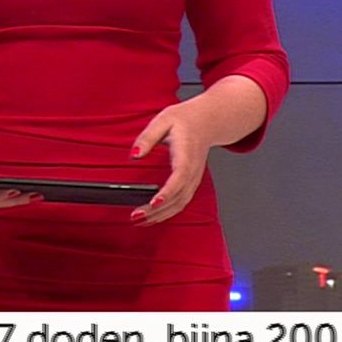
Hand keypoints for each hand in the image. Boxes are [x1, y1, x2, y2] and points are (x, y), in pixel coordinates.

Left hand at [126, 102, 212, 226]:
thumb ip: (147, 137)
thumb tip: (134, 155)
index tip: (155, 202)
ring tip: (140, 221)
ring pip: (180, 203)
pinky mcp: (191, 183)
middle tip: (136, 216)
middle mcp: (193, 170)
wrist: (207, 121)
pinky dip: (167, 213)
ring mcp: (194, 178)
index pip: (179, 177)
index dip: (168, 192)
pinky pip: (181, 202)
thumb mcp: (163, 120)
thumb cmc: (184, 120)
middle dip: (158, 210)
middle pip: (178, 196)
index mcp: (187, 153)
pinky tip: (152, 217)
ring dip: (161, 215)